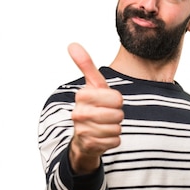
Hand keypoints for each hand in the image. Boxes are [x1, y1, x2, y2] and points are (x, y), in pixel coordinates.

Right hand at [67, 42, 123, 173]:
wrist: (84, 136)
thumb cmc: (92, 106)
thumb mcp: (92, 86)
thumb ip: (86, 65)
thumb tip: (72, 44)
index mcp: (82, 96)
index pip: (117, 98)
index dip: (117, 101)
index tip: (108, 102)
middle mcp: (78, 113)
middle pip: (118, 114)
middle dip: (117, 115)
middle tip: (108, 115)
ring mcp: (83, 130)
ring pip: (117, 128)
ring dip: (115, 128)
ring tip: (105, 125)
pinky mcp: (89, 145)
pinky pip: (115, 141)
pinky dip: (114, 140)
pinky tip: (104, 137)